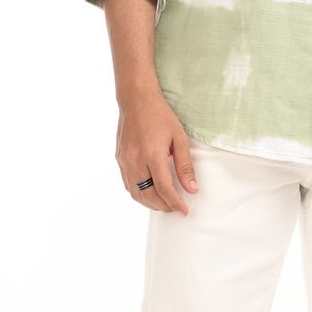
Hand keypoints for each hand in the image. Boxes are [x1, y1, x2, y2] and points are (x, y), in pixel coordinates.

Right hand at [116, 95, 199, 213]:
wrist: (136, 101)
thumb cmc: (160, 116)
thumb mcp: (179, 138)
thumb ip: (185, 166)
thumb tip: (192, 189)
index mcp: (152, 154)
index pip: (164, 188)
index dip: (175, 203)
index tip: (184, 211)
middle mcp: (135, 160)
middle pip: (149, 195)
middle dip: (164, 206)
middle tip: (176, 208)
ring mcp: (124, 161)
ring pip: (136, 193)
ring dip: (150, 203)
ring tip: (164, 204)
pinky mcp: (119, 159)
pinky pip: (128, 184)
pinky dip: (139, 194)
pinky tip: (149, 193)